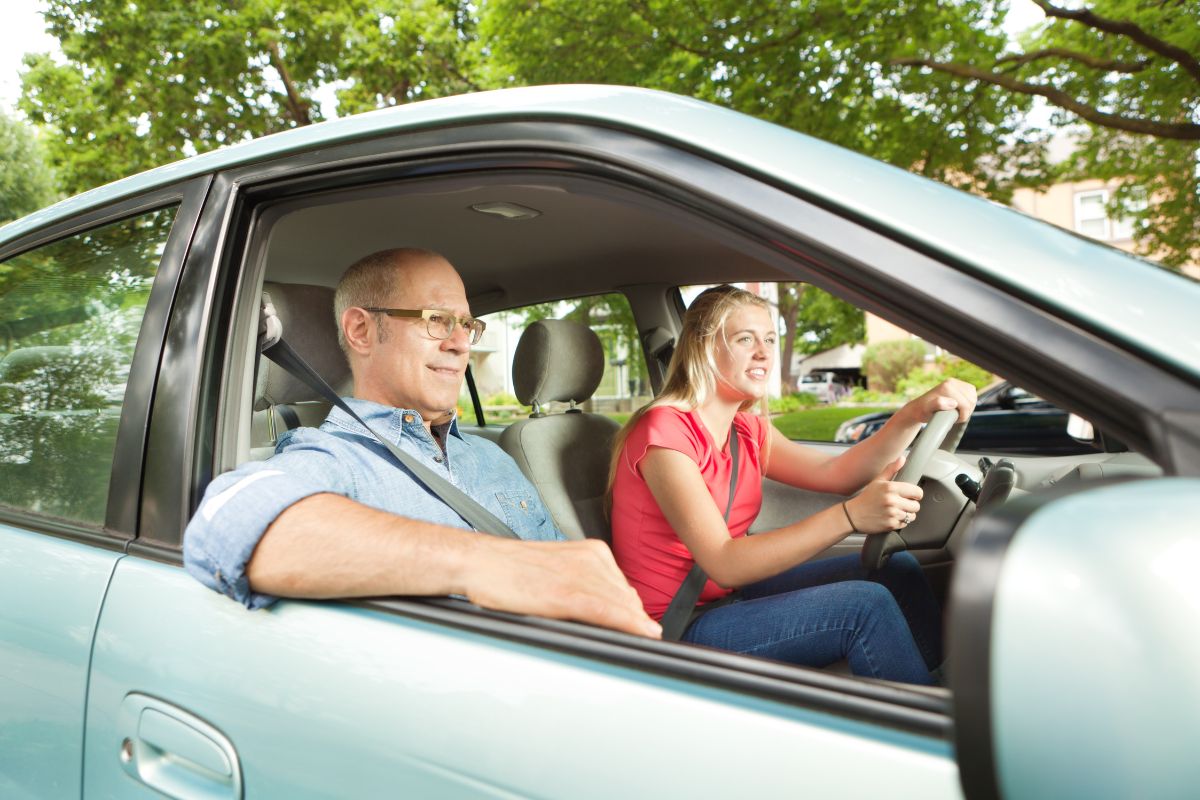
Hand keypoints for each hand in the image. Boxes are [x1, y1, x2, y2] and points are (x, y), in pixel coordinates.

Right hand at [465, 538, 662, 638]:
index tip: (644, 630)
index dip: (635, 614)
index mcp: (591, 551)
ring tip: (642, 643)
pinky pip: (607, 610)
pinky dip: (627, 624)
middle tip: (643, 641)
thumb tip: (607, 611)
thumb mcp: (558, 570)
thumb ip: (584, 585)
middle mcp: (592, 559)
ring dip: (635, 627)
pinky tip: (641, 634)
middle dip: (636, 622)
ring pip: (622, 606)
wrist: (479, 562)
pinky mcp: (567, 593)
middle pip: (628, 599)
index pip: (625, 589)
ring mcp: (581, 574)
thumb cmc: (510, 570)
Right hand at [846, 456, 922, 533]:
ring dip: (906, 514)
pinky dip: (900, 522)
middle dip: (910, 505)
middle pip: (916, 506)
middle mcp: (892, 501)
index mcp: (890, 488)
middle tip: (900, 504)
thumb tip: (902, 459)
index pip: (917, 492)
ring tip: (894, 511)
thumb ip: (891, 469)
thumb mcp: (877, 481)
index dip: (915, 494)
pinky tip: (890, 517)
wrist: (853, 515)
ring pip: (912, 516)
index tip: (910, 496)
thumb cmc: (866, 498)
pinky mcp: (891, 525)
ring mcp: (891, 514)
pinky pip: (905, 524)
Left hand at [903, 378, 976, 423]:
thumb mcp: (927, 410)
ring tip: (957, 413)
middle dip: (966, 412)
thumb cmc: (923, 411)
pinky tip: (961, 407)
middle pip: (971, 400)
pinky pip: (972, 393)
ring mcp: (955, 382)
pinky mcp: (959, 384)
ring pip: (974, 397)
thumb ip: (938, 404)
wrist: (919, 408)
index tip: (953, 420)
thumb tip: (953, 402)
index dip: (963, 415)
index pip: (966, 404)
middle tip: (955, 417)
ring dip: (968, 407)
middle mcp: (951, 382)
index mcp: (947, 387)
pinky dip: (970, 402)